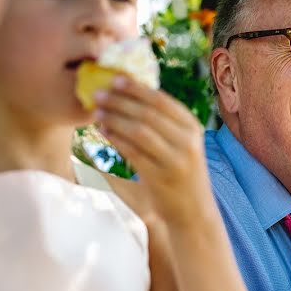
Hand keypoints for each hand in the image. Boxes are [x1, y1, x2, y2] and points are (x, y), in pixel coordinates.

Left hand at [93, 77, 211, 223]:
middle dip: (120, 101)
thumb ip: (165, 123)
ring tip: (97, 112)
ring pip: (139, 131)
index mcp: (193, 127)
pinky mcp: (161, 178)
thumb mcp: (183, 144)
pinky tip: (104, 131)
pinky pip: (132, 153)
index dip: (137, 88)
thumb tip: (132, 95)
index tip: (115, 79)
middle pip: (148, 113)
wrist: (193, 212)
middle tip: (99, 93)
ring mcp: (175, 160)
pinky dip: (116, 139)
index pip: (162, 100)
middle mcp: (187, 142)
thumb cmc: (181, 173)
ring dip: (114, 118)